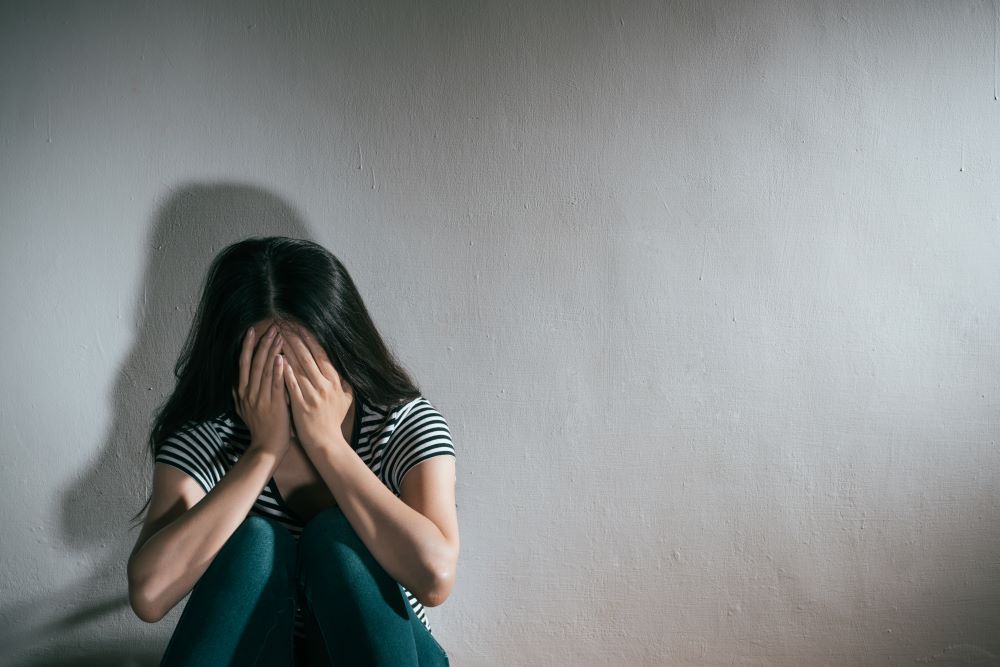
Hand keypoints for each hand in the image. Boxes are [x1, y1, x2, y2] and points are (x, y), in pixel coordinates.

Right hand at [232, 323, 292, 458]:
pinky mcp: (273, 405)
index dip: (247, 347)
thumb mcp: (244, 410)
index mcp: (243, 392)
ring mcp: (260, 399)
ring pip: (264, 370)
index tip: (252, 331)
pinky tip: (282, 358)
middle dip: (261, 344)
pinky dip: (278, 370)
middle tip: (270, 327)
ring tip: (278, 336)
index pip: (243, 364)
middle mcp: (249, 393)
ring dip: (271, 351)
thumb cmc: (260, 428)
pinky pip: (275, 385)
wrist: (266, 448)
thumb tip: (235, 382)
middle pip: (253, 363)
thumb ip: (240, 395)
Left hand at [279, 323, 353, 452]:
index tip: (299, 325)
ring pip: (299, 366)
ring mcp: (313, 393)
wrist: (325, 443)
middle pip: (308, 355)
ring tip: (277, 335)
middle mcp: (325, 384)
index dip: (309, 338)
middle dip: (295, 337)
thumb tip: (343, 369)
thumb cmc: (333, 422)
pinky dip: (284, 369)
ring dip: (287, 348)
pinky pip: (291, 382)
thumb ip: (344, 383)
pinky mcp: (301, 403)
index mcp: (334, 381)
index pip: (321, 353)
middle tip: (284, 323)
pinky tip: (276, 358)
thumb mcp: (346, 400)